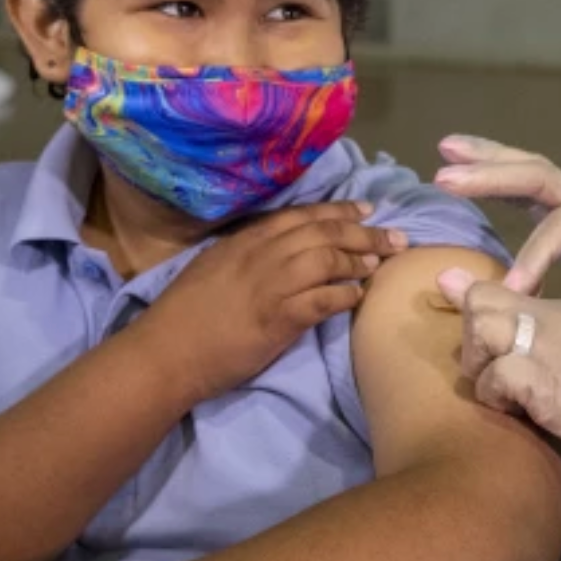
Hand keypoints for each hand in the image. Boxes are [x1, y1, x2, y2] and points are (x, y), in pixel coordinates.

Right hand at [134, 201, 408, 405]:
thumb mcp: (214, 267)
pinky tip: (358, 296)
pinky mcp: (278, 319)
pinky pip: (322, 300)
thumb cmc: (185, 314)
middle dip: (364, 232)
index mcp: (245, 241)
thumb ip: (247, 254)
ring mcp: (270, 286)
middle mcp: (261, 255)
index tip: (366, 208)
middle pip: (323, 233)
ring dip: (359, 261)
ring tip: (380, 265)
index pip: (301, 216)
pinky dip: (344, 294)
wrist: (165, 352)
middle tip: (394, 236)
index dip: (338, 210)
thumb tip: (280, 248)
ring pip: (327, 260)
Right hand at [432, 137, 560, 341]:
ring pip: (528, 174)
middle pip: (536, 176)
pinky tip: (468, 179)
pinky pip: (528, 194)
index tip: (512, 288)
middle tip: (443, 177)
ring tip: (444, 149)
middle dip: (491, 176)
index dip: (535, 251)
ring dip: (488, 161)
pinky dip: (497, 182)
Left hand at [438, 269, 560, 486]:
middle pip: (480, 300)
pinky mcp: (541, 380)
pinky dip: (495, 399)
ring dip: (479, 366)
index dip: (483, 316)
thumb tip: (530, 361)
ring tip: (502, 394)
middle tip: (492, 374)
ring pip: (479, 329)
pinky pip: (492, 378)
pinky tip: (519, 414)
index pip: (504, 292)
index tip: (486, 347)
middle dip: (472, 339)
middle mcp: (553, 318)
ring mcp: (547, 345)